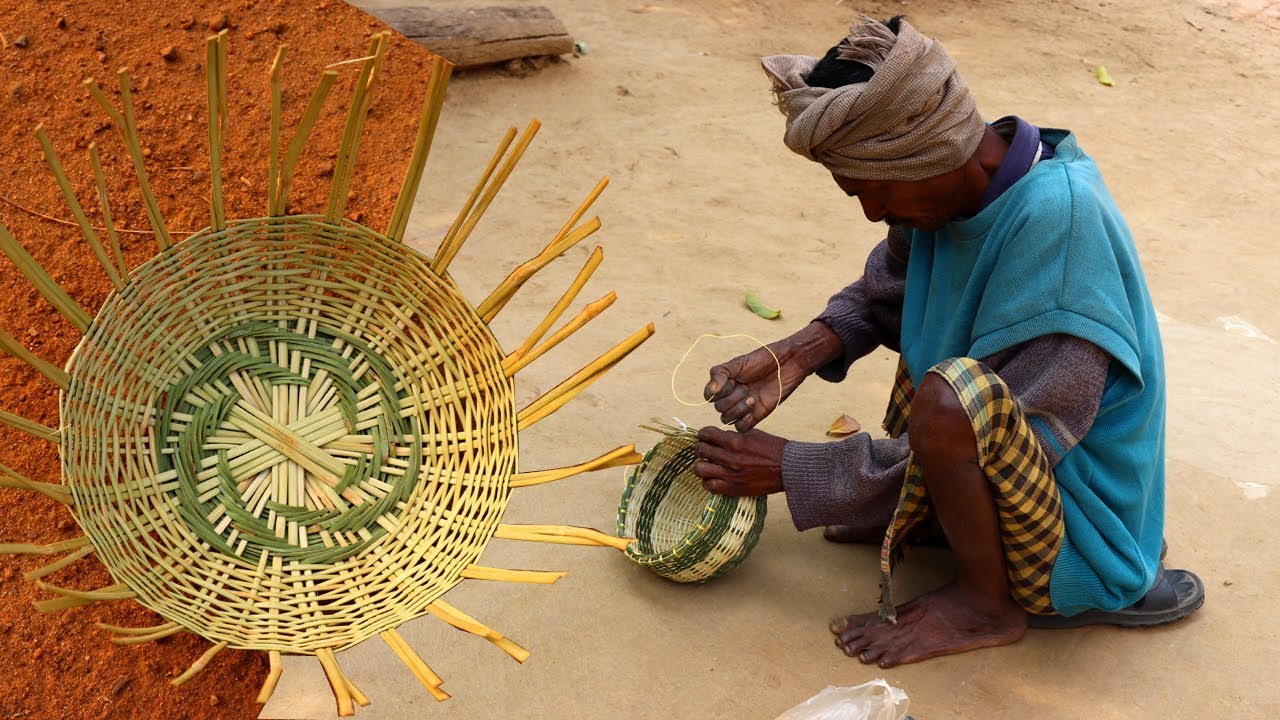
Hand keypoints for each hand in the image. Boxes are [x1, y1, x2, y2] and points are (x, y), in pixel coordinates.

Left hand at [692, 426, 786, 495]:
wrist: (788, 469)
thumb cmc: (773, 449)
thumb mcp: (754, 435)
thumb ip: (734, 436)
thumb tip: (718, 436)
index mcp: (736, 442)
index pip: (707, 434)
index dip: (703, 434)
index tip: (705, 436)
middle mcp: (731, 458)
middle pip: (701, 450)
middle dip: (701, 447)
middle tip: (705, 449)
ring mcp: (731, 475)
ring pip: (700, 469)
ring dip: (701, 465)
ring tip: (707, 464)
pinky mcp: (733, 488)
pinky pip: (709, 486)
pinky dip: (707, 481)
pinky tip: (713, 477)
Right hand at [703, 321, 842, 430]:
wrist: (787, 363)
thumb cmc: (763, 359)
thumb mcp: (738, 363)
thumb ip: (720, 374)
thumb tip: (711, 390)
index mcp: (725, 383)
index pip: (710, 396)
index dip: (716, 393)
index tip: (730, 381)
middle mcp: (732, 396)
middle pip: (719, 408)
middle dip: (731, 399)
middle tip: (746, 387)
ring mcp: (743, 407)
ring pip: (728, 419)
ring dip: (738, 410)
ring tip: (752, 398)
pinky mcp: (756, 415)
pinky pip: (741, 427)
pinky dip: (744, 421)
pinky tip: (754, 409)